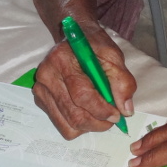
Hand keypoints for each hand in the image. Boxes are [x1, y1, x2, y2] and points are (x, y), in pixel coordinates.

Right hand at [31, 20, 136, 138]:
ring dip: (90, 126)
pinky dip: (79, 126)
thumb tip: (125, 110)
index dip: (101, 110)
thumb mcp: (113, 56)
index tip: (117, 115)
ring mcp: (42, 89)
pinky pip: (62, 125)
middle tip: (113, 118)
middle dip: (98, 122)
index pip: (81, 94)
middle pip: (74, 114)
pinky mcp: (41, 100)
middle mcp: (47, 75)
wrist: (73, 40)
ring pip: (68, 125)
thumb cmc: (94, 46)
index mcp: (62, 59)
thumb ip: (122, 81)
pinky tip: (87, 112)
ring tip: (101, 115)